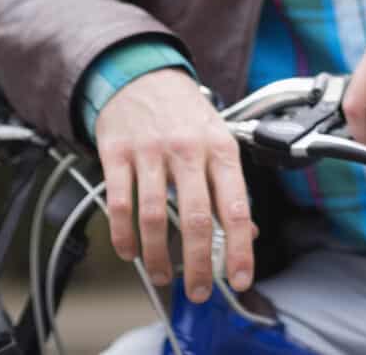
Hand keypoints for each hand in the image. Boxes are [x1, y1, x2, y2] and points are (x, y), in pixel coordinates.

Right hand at [93, 68, 253, 299]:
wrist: (142, 74)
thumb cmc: (184, 113)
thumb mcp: (218, 140)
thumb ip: (230, 185)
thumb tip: (247, 231)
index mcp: (221, 149)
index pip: (235, 205)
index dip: (240, 247)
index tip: (238, 278)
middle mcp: (189, 150)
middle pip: (196, 217)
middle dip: (198, 263)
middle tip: (197, 291)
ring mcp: (151, 152)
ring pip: (155, 215)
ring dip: (158, 256)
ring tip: (162, 276)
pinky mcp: (118, 154)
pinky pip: (119, 203)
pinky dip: (123, 235)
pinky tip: (130, 252)